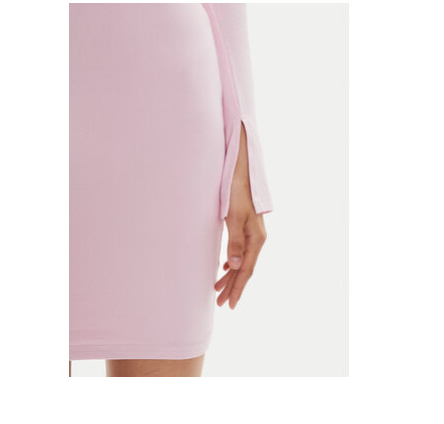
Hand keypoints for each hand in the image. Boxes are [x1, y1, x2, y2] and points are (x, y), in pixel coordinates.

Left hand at [215, 124, 266, 308]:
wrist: (241, 169)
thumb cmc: (236, 191)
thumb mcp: (235, 217)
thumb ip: (235, 242)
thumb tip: (232, 266)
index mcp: (256, 239)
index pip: (245, 270)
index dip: (237, 288)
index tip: (229, 305)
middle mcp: (256, 238)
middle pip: (243, 268)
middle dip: (232, 286)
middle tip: (220, 304)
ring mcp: (251, 232)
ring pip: (240, 260)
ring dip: (230, 276)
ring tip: (218, 290)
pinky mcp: (244, 226)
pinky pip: (239, 251)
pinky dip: (231, 262)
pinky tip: (224, 266)